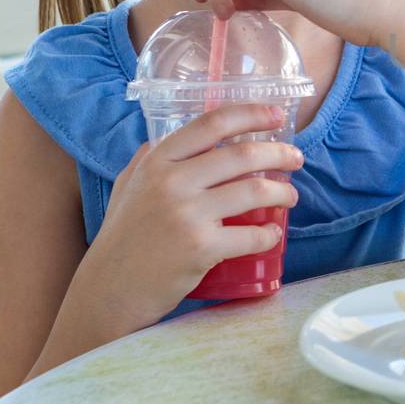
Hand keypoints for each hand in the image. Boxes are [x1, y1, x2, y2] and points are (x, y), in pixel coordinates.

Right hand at [73, 104, 304, 330]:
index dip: (251, 114)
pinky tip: (272, 234)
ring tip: (290, 196)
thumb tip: (175, 135)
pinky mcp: (200, 248)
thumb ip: (151, 159)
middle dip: (279, 154)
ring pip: (254, 191)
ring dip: (283, 192)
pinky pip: (251, 236)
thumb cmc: (121, 237)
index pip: (211, 123)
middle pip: (242, 155)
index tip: (277, 115)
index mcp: (157, 161)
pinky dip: (269, 235)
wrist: (108, 290)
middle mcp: (172, 182)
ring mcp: (187, 215)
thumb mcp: (128, 186)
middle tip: (295, 160)